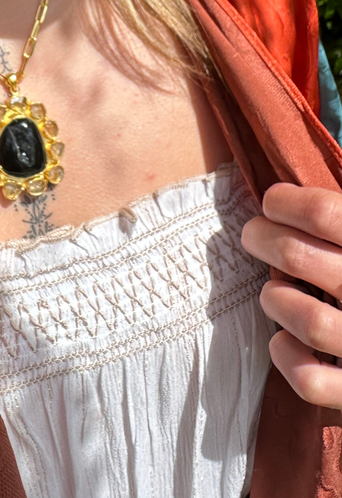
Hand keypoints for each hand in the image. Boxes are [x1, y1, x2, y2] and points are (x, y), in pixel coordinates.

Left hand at [242, 183, 341, 409]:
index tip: (273, 202)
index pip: (325, 213)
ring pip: (304, 318)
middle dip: (263, 238)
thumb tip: (309, 198)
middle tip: (254, 235)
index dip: (287, 203)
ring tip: (273, 290)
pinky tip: (283, 341)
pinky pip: (311, 380)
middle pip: (298, 255)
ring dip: (274, 298)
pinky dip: (286, 357)